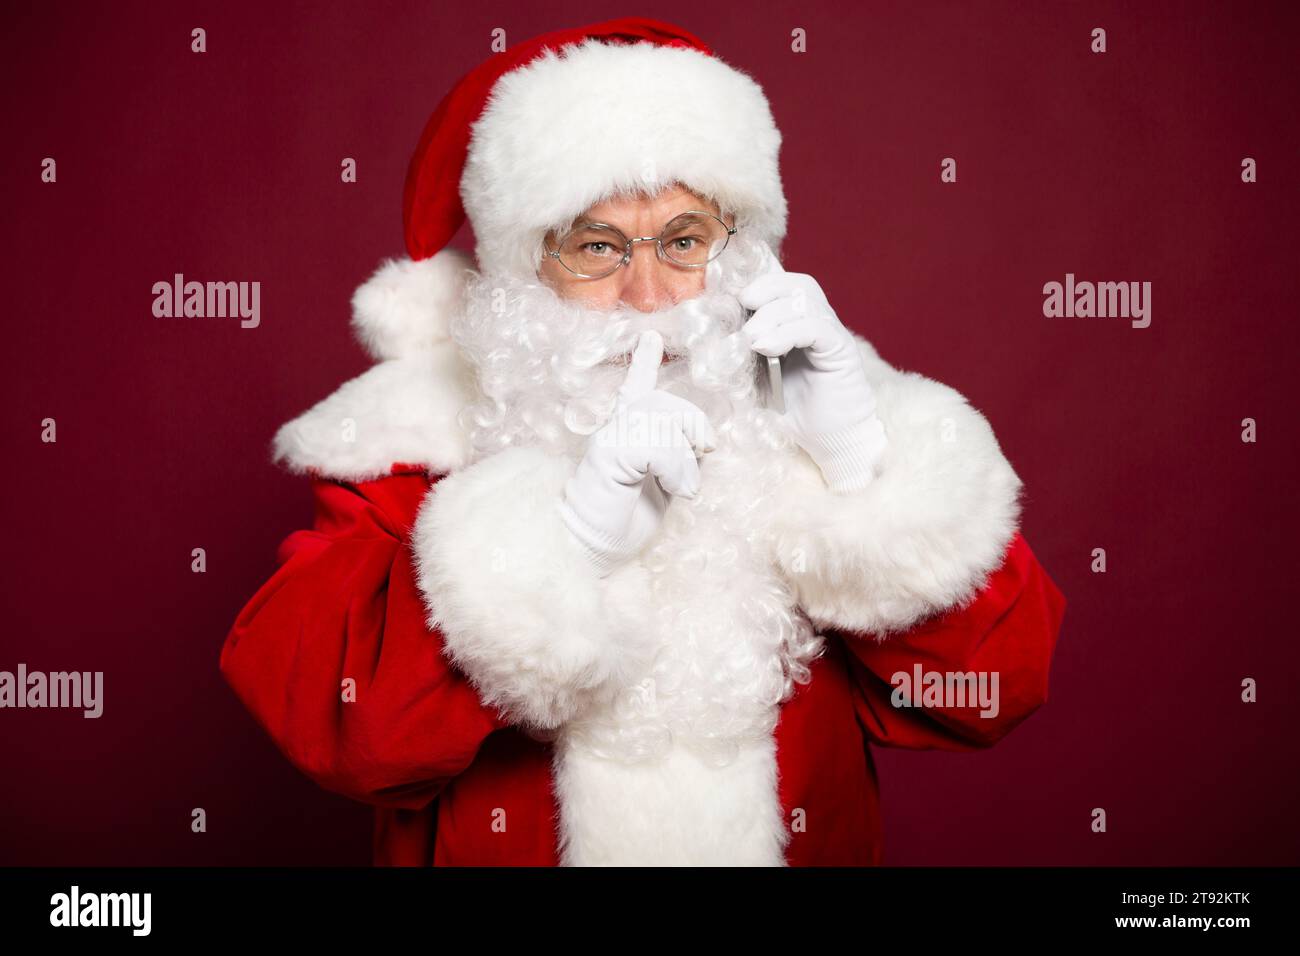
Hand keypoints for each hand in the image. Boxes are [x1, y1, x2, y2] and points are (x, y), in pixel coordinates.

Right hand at [556, 330, 717, 575]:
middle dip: (694, 424)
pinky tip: (678, 492)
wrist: (588, 547)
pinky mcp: (608, 453)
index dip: (644, 362)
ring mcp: (609, 438)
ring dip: (685, 456)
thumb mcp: (663, 486)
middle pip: (663, 401)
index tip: (650, 337)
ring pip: (662, 420)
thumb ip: (678, 459)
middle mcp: (615, 429)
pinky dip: (678, 469)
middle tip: (704, 453)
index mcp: (625, 434)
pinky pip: (657, 445)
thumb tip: (704, 443)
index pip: (636, 389)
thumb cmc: (622, 523)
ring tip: (684, 486)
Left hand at [739, 242, 886, 492]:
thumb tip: (709, 341)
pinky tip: (767, 348)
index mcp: (795, 324)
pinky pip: (816, 326)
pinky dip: (788, 331)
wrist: (828, 440)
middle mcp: (815, 322)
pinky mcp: (840, 349)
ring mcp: (830, 333)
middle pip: (795, 284)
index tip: (726, 302)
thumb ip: (740, 357)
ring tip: (751, 338)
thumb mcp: (755, 380)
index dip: (753, 287)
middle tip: (740, 309)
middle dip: (763, 290)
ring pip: (805, 299)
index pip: (779, 287)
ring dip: (771, 313)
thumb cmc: (793, 412)